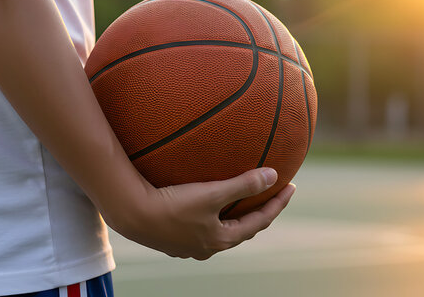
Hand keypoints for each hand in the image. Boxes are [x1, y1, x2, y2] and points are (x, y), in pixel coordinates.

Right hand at [108, 168, 295, 259]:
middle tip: (271, 194)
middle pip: (241, 229)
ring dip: (234, 215)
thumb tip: (273, 175)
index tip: (290, 187)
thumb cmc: (173, 205)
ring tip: (241, 201)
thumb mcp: (212, 194)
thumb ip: (243, 185)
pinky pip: (200, 226)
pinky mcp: (173, 238)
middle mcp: (207, 248)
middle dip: (259, 211)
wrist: (132, 214)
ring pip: (220, 230)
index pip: (258, 222)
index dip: (277, 204)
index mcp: (221, 240)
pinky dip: (212, 215)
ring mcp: (189, 246)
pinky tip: (205, 205)